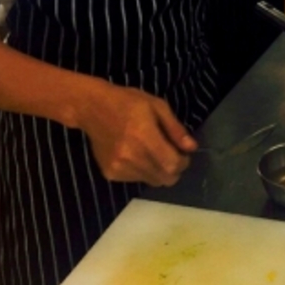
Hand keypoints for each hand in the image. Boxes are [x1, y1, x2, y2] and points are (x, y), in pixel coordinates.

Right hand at [76, 81, 196, 186]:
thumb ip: (175, 129)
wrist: (93, 108)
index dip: (183, 162)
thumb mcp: (157, 106)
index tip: (183, 153)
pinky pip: (136, 180)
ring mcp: (119, 167)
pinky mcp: (110, 174)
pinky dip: (143, 171)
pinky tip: (136, 154)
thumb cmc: (128, 102)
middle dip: (174, 169)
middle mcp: (130, 156)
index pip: (172, 165)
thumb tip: (192, 148)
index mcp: (144, 136)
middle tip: (171, 154)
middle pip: (164, 179)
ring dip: (158, 171)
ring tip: (151, 151)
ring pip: (151, 181)